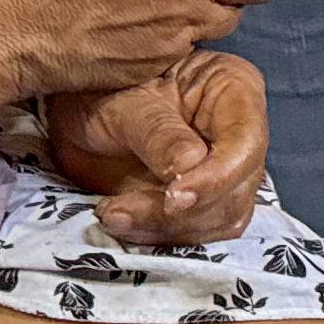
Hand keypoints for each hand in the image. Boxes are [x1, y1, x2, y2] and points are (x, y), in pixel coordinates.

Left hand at [47, 54, 268, 246]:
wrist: (78, 110)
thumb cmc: (102, 89)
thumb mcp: (123, 103)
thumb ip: (157, 131)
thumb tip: (191, 166)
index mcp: (232, 90)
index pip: (245, 143)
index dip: (216, 177)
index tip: (173, 198)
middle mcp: (237, 133)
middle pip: (236, 190)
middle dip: (180, 212)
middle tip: (121, 210)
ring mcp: (223, 171)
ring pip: (220, 220)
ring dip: (166, 229)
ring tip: (113, 214)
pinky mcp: (203, 202)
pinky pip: (196, 233)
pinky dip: (158, 235)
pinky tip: (120, 220)